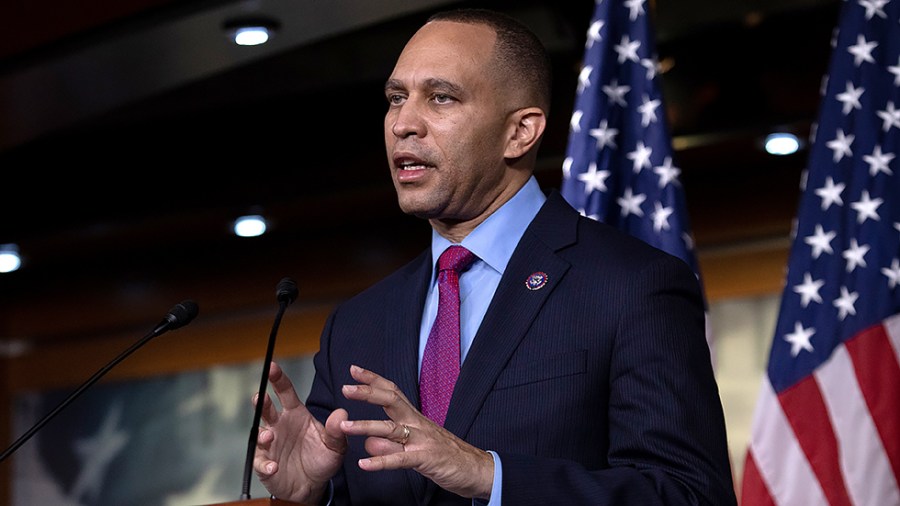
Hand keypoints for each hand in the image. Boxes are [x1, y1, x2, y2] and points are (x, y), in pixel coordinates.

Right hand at [253, 361, 347, 503]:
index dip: (278, 379)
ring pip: (261, 435)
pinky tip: (273, 466)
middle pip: (267, 410)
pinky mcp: (266, 464)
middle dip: (262, 402)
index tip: (273, 366)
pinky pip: (262, 462)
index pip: (285, 392)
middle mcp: (280, 426)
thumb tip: (342, 413)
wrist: (313, 485)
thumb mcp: (335, 445)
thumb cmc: (322, 458)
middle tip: (260, 396)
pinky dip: (266, 464)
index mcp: (296, 414)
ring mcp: (271, 445)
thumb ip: (337, 430)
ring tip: (269, 437)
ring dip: (263, 435)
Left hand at [339, 365, 493, 499]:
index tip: (354, 370)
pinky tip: (364, 465)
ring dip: (366, 426)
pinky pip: (400, 460)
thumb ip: (392, 443)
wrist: (477, 469)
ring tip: (344, 426)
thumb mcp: (416, 446)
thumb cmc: (447, 456)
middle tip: (345, 388)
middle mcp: (417, 424)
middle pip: (391, 401)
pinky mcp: (426, 459)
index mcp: (415, 418)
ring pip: (391, 430)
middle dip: (367, 393)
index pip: (392, 392)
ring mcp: (422, 441)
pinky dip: (381, 462)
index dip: (373, 380)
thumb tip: (368, 441)